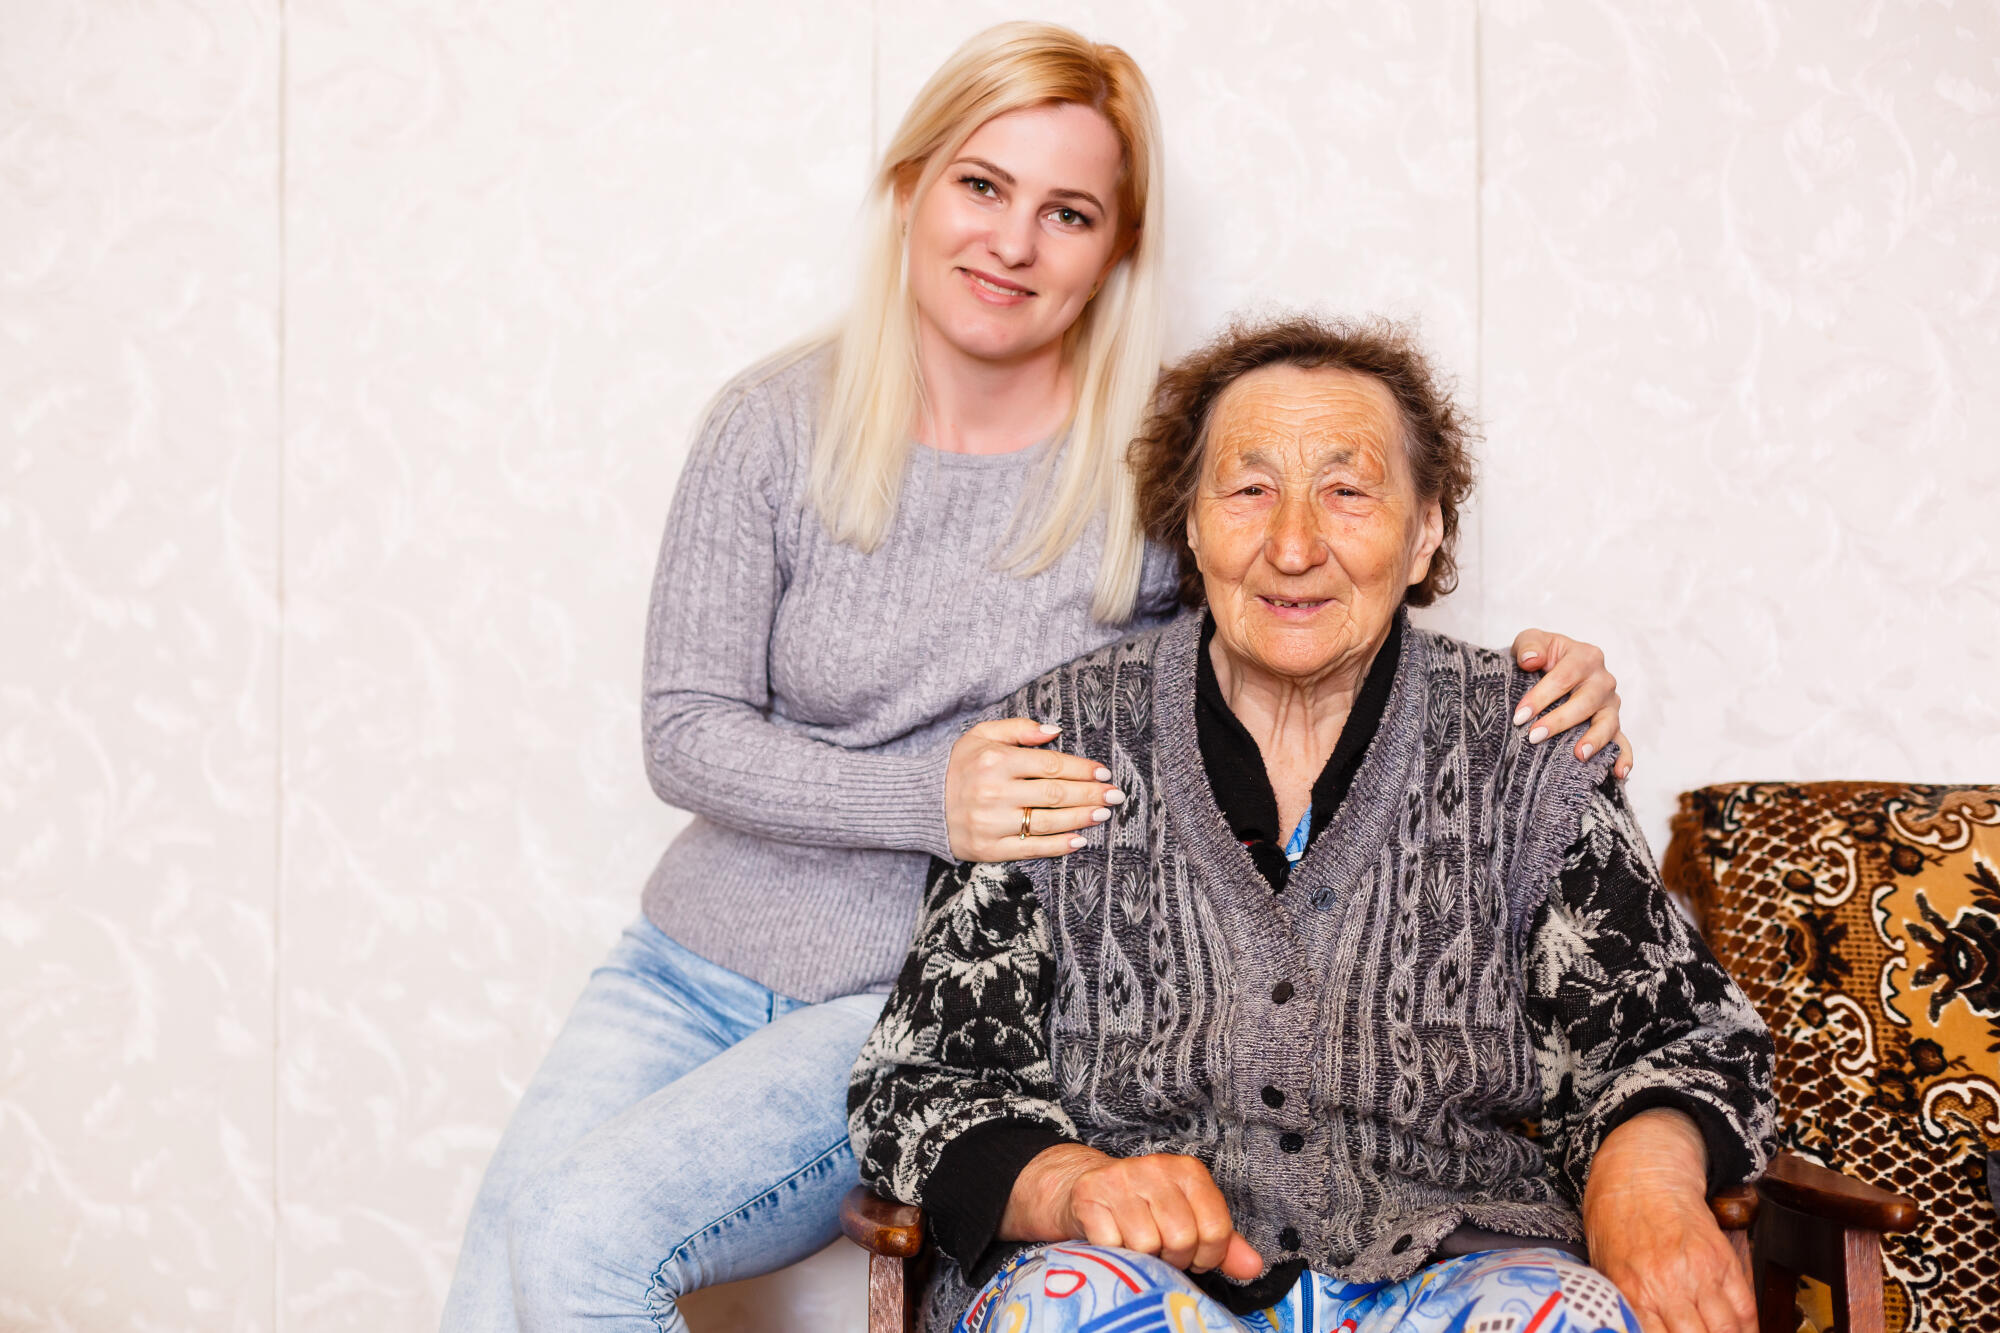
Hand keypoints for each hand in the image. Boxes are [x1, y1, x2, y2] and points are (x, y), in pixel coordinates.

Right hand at [946, 718, 1122, 861]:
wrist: (920, 803)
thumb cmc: (958, 765)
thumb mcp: (981, 735)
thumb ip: (1019, 729)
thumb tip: (1055, 730)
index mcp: (995, 761)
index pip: (1050, 765)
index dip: (1081, 769)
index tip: (1103, 772)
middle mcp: (993, 792)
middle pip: (1055, 794)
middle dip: (1090, 794)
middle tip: (1115, 795)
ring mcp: (991, 823)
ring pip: (1047, 822)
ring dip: (1082, 819)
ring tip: (1103, 813)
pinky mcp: (988, 849)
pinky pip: (1031, 849)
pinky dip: (1058, 846)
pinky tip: (1079, 840)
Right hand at [1000, 1144, 1263, 1279]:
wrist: (1080, 1190)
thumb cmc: (1142, 1211)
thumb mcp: (1187, 1219)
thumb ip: (1223, 1244)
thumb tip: (1254, 1267)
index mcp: (1188, 1171)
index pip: (1216, 1230)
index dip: (1206, 1257)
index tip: (1192, 1257)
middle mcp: (1156, 1167)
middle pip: (1182, 1239)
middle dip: (1172, 1259)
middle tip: (1160, 1253)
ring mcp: (1120, 1178)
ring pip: (1147, 1244)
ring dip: (1141, 1257)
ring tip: (1136, 1246)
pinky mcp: (1089, 1195)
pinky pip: (1112, 1244)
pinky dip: (1113, 1253)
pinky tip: (1112, 1240)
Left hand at [1510, 629, 1632, 777]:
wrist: (1550, 667)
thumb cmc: (1541, 655)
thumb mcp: (1531, 641)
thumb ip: (1529, 645)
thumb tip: (1530, 660)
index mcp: (1585, 657)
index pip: (1564, 678)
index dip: (1541, 697)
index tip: (1520, 716)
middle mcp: (1602, 680)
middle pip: (1585, 702)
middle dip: (1559, 721)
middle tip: (1534, 737)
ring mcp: (1610, 704)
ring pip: (1607, 722)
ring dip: (1595, 740)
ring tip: (1579, 755)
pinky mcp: (1612, 723)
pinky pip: (1623, 741)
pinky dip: (1624, 756)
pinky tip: (1619, 772)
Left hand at [1583, 1109, 1753, 1332]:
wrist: (1641, 1172)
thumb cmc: (1615, 1219)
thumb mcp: (1604, 1266)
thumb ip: (1623, 1307)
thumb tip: (1629, 1329)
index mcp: (1633, 1290)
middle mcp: (1669, 1285)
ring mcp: (1700, 1273)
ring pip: (1726, 1331)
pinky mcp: (1723, 1260)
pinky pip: (1744, 1309)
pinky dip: (1745, 1329)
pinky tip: (1737, 1332)